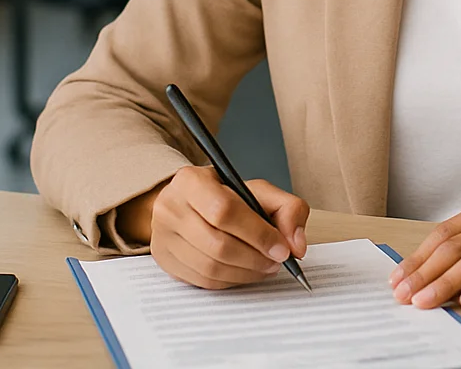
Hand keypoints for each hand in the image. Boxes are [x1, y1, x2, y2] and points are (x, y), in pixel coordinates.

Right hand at [133, 165, 309, 289]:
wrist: (189, 205)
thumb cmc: (226, 197)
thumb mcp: (259, 191)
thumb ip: (288, 209)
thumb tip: (296, 245)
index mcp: (191, 181)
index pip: (224, 211)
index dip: (258, 233)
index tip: (281, 249)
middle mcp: (170, 207)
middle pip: (217, 244)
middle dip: (255, 258)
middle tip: (277, 262)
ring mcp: (164, 237)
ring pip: (210, 267)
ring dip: (246, 273)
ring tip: (265, 267)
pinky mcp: (165, 261)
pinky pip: (203, 281)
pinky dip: (231, 281)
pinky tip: (246, 272)